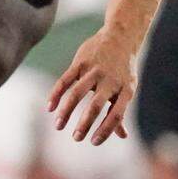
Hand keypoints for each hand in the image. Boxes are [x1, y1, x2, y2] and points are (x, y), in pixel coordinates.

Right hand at [47, 27, 133, 144]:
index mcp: (125, 90)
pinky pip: (65, 80)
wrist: (121, 37)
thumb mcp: (127, 88)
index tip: (93, 141)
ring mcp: (95, 70)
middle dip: (84, 123)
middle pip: (96, 105)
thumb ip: (120, 111)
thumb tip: (123, 136)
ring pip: (77, 93)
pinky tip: (50, 107)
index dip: (106, 130)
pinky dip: (56, 94)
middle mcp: (111, 80)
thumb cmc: (123, 69)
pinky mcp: (81, 62)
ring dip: (66, 111)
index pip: (117, 115)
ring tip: (58, 126)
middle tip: (76, 138)